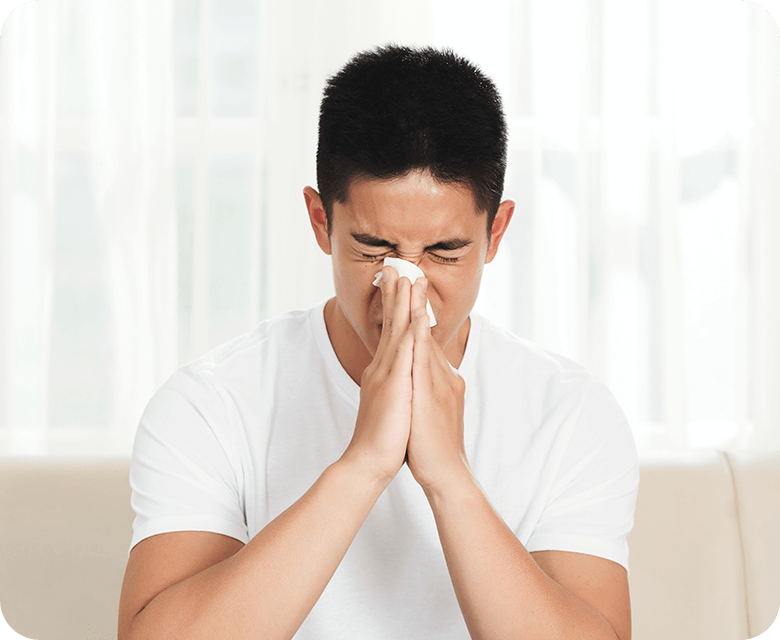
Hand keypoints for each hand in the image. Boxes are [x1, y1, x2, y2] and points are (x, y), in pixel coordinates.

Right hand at [341, 266, 416, 485]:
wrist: (369, 461)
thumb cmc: (384, 437)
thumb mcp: (390, 403)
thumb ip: (394, 385)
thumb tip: (400, 377)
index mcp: (384, 372)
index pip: (391, 333)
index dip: (394, 308)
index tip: (397, 285)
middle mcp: (382, 368)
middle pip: (390, 324)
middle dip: (394, 295)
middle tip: (396, 267)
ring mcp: (387, 375)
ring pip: (396, 331)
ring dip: (400, 303)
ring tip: (404, 277)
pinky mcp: (394, 386)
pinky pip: (403, 353)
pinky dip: (408, 331)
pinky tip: (414, 314)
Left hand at [405, 279, 469, 493]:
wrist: (445, 474)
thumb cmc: (433, 446)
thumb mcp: (428, 410)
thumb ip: (425, 390)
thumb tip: (417, 381)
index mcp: (438, 379)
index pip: (425, 340)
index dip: (417, 314)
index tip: (408, 290)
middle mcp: (442, 375)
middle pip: (427, 331)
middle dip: (417, 300)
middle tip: (410, 270)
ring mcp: (439, 383)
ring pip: (426, 338)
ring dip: (418, 308)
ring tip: (412, 280)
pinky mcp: (432, 394)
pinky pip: (425, 360)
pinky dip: (421, 337)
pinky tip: (417, 318)